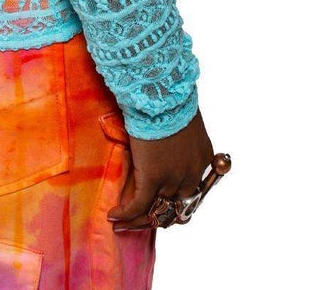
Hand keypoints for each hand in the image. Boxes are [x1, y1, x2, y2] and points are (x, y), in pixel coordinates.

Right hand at [107, 107, 215, 230]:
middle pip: (177, 207)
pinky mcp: (153, 178)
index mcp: (202, 158)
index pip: (191, 191)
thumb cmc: (169, 97)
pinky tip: (114, 215)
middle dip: (160, 216)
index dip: (176, 202)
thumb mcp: (183, 119)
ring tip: (124, 223)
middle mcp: (191, 173)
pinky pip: (139, 204)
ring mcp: (173, 178)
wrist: (160, 93)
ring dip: (139, 220)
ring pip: (157, 210)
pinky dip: (126, 214)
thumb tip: (163, 137)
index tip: (162, 204)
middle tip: (144, 219)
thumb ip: (179, 136)